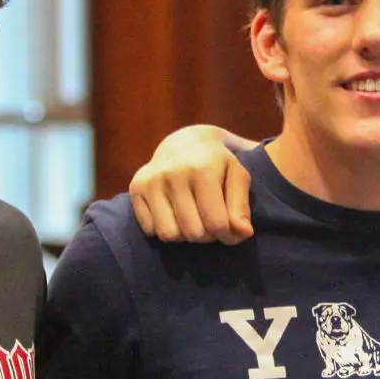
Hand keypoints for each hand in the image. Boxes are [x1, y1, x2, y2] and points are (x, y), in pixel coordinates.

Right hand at [130, 127, 254, 243]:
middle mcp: (174, 173)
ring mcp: (152, 180)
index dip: (227, 236)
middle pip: (193, 233)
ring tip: (192, 219)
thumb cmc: (217, 163)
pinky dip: (164, 228)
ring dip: (184, 235)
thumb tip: (243, 233)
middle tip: (209, 222)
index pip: (216, 223)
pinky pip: (150, 230)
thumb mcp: (237, 176)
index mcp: (203, 169)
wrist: (184, 142)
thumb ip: (242, 206)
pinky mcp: (136, 187)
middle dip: (206, 235)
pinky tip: (173, 213)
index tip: (230, 232)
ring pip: (169, 235)